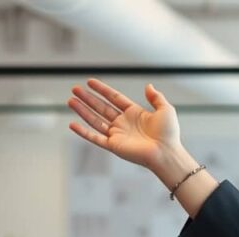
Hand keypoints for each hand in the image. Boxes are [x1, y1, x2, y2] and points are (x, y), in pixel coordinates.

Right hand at [67, 78, 181, 170]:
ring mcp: (118, 134)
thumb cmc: (168, 133)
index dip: (102, 90)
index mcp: (135, 113)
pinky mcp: (114, 146)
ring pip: (95, 120)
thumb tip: (149, 86)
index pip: (114, 98)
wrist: (166, 153)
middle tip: (75, 89)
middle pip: (101, 107)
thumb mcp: (165, 110)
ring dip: (83, 111)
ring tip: (70, 100)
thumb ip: (156, 97)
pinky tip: (72, 124)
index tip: (90, 82)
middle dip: (88, 98)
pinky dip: (83, 132)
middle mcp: (124, 123)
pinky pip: (95, 138)